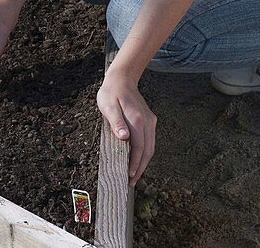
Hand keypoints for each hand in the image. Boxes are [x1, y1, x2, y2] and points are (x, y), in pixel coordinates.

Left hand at [97, 68, 155, 185]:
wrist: (122, 78)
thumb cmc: (111, 92)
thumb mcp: (108, 106)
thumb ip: (116, 122)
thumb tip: (124, 138)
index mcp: (136, 120)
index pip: (139, 147)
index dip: (135, 163)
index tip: (130, 176)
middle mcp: (147, 122)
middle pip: (148, 150)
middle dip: (141, 167)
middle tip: (132, 181)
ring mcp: (149, 121)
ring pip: (150, 146)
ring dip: (144, 161)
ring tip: (135, 174)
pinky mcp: (149, 120)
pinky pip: (149, 140)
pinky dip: (145, 152)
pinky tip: (138, 158)